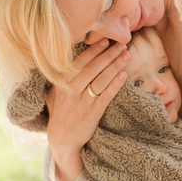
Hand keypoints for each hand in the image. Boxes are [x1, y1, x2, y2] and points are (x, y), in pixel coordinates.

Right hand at [45, 39, 129, 180]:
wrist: (62, 139)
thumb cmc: (59, 112)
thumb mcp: (54, 93)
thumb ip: (62, 77)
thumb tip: (71, 57)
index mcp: (60, 84)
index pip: (79, 63)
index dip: (93, 51)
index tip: (105, 41)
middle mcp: (71, 92)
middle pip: (92, 69)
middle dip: (108, 55)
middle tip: (121, 44)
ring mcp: (82, 103)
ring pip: (101, 81)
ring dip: (115, 66)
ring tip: (127, 55)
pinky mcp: (93, 114)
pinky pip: (106, 96)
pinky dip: (115, 85)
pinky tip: (123, 75)